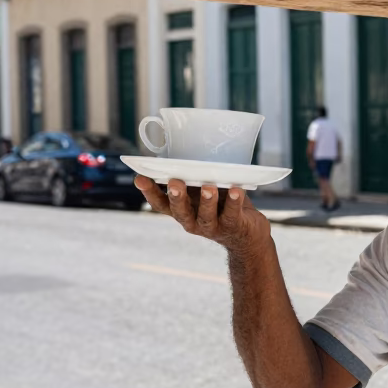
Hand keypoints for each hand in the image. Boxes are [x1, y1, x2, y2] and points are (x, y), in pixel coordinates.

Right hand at [136, 175, 270, 252]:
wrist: (248, 233)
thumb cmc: (222, 204)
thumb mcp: (204, 191)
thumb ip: (196, 179)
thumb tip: (188, 154)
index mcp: (182, 210)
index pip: (160, 203)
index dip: (149, 192)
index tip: (139, 177)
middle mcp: (192, 221)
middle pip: (180, 211)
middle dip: (176, 196)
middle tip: (174, 182)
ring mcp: (212, 227)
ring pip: (206, 216)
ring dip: (206, 201)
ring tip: (208, 187)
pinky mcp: (233, 227)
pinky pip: (233, 215)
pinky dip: (234, 202)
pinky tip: (237, 190)